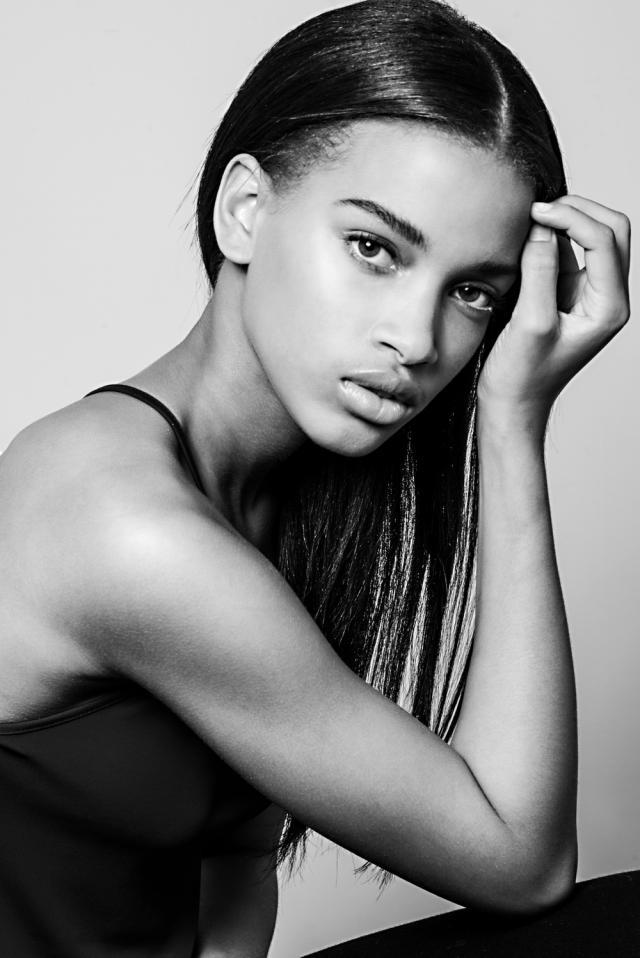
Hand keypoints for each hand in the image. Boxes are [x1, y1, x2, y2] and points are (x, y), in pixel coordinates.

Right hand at [477, 195, 630, 434]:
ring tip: (530, 222)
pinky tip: (528, 240)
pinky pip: (569, 254)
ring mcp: (589, 295)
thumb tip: (540, 226)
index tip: (534, 213)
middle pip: (612, 231)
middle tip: (538, 210)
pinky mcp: (568, 295)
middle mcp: (607, 298)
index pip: (604, 240)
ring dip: (565, 223)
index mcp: (609, 307)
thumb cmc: (522, 376)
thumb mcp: (529, 322)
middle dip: (578, 212)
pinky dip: (552, 239)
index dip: (571, 218)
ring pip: (593, 238)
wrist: (513, 404)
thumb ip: (539, 271)